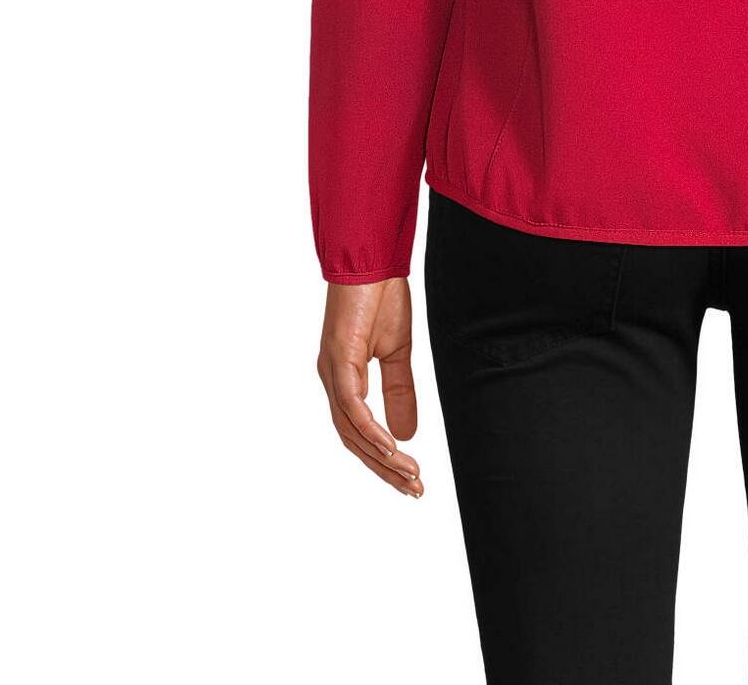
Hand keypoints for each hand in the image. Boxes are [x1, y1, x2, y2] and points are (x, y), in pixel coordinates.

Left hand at [318, 278, 423, 497]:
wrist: (373, 257)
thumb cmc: (380, 296)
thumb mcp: (398, 351)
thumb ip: (400, 390)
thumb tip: (407, 433)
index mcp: (343, 379)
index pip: (359, 433)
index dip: (382, 460)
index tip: (410, 480)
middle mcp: (332, 380)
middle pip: (353, 441)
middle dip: (384, 470)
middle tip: (414, 490)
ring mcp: (332, 371)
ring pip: (351, 430)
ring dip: (380, 458)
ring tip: (409, 476)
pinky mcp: (339, 358)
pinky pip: (352, 406)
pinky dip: (370, 430)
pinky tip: (391, 447)